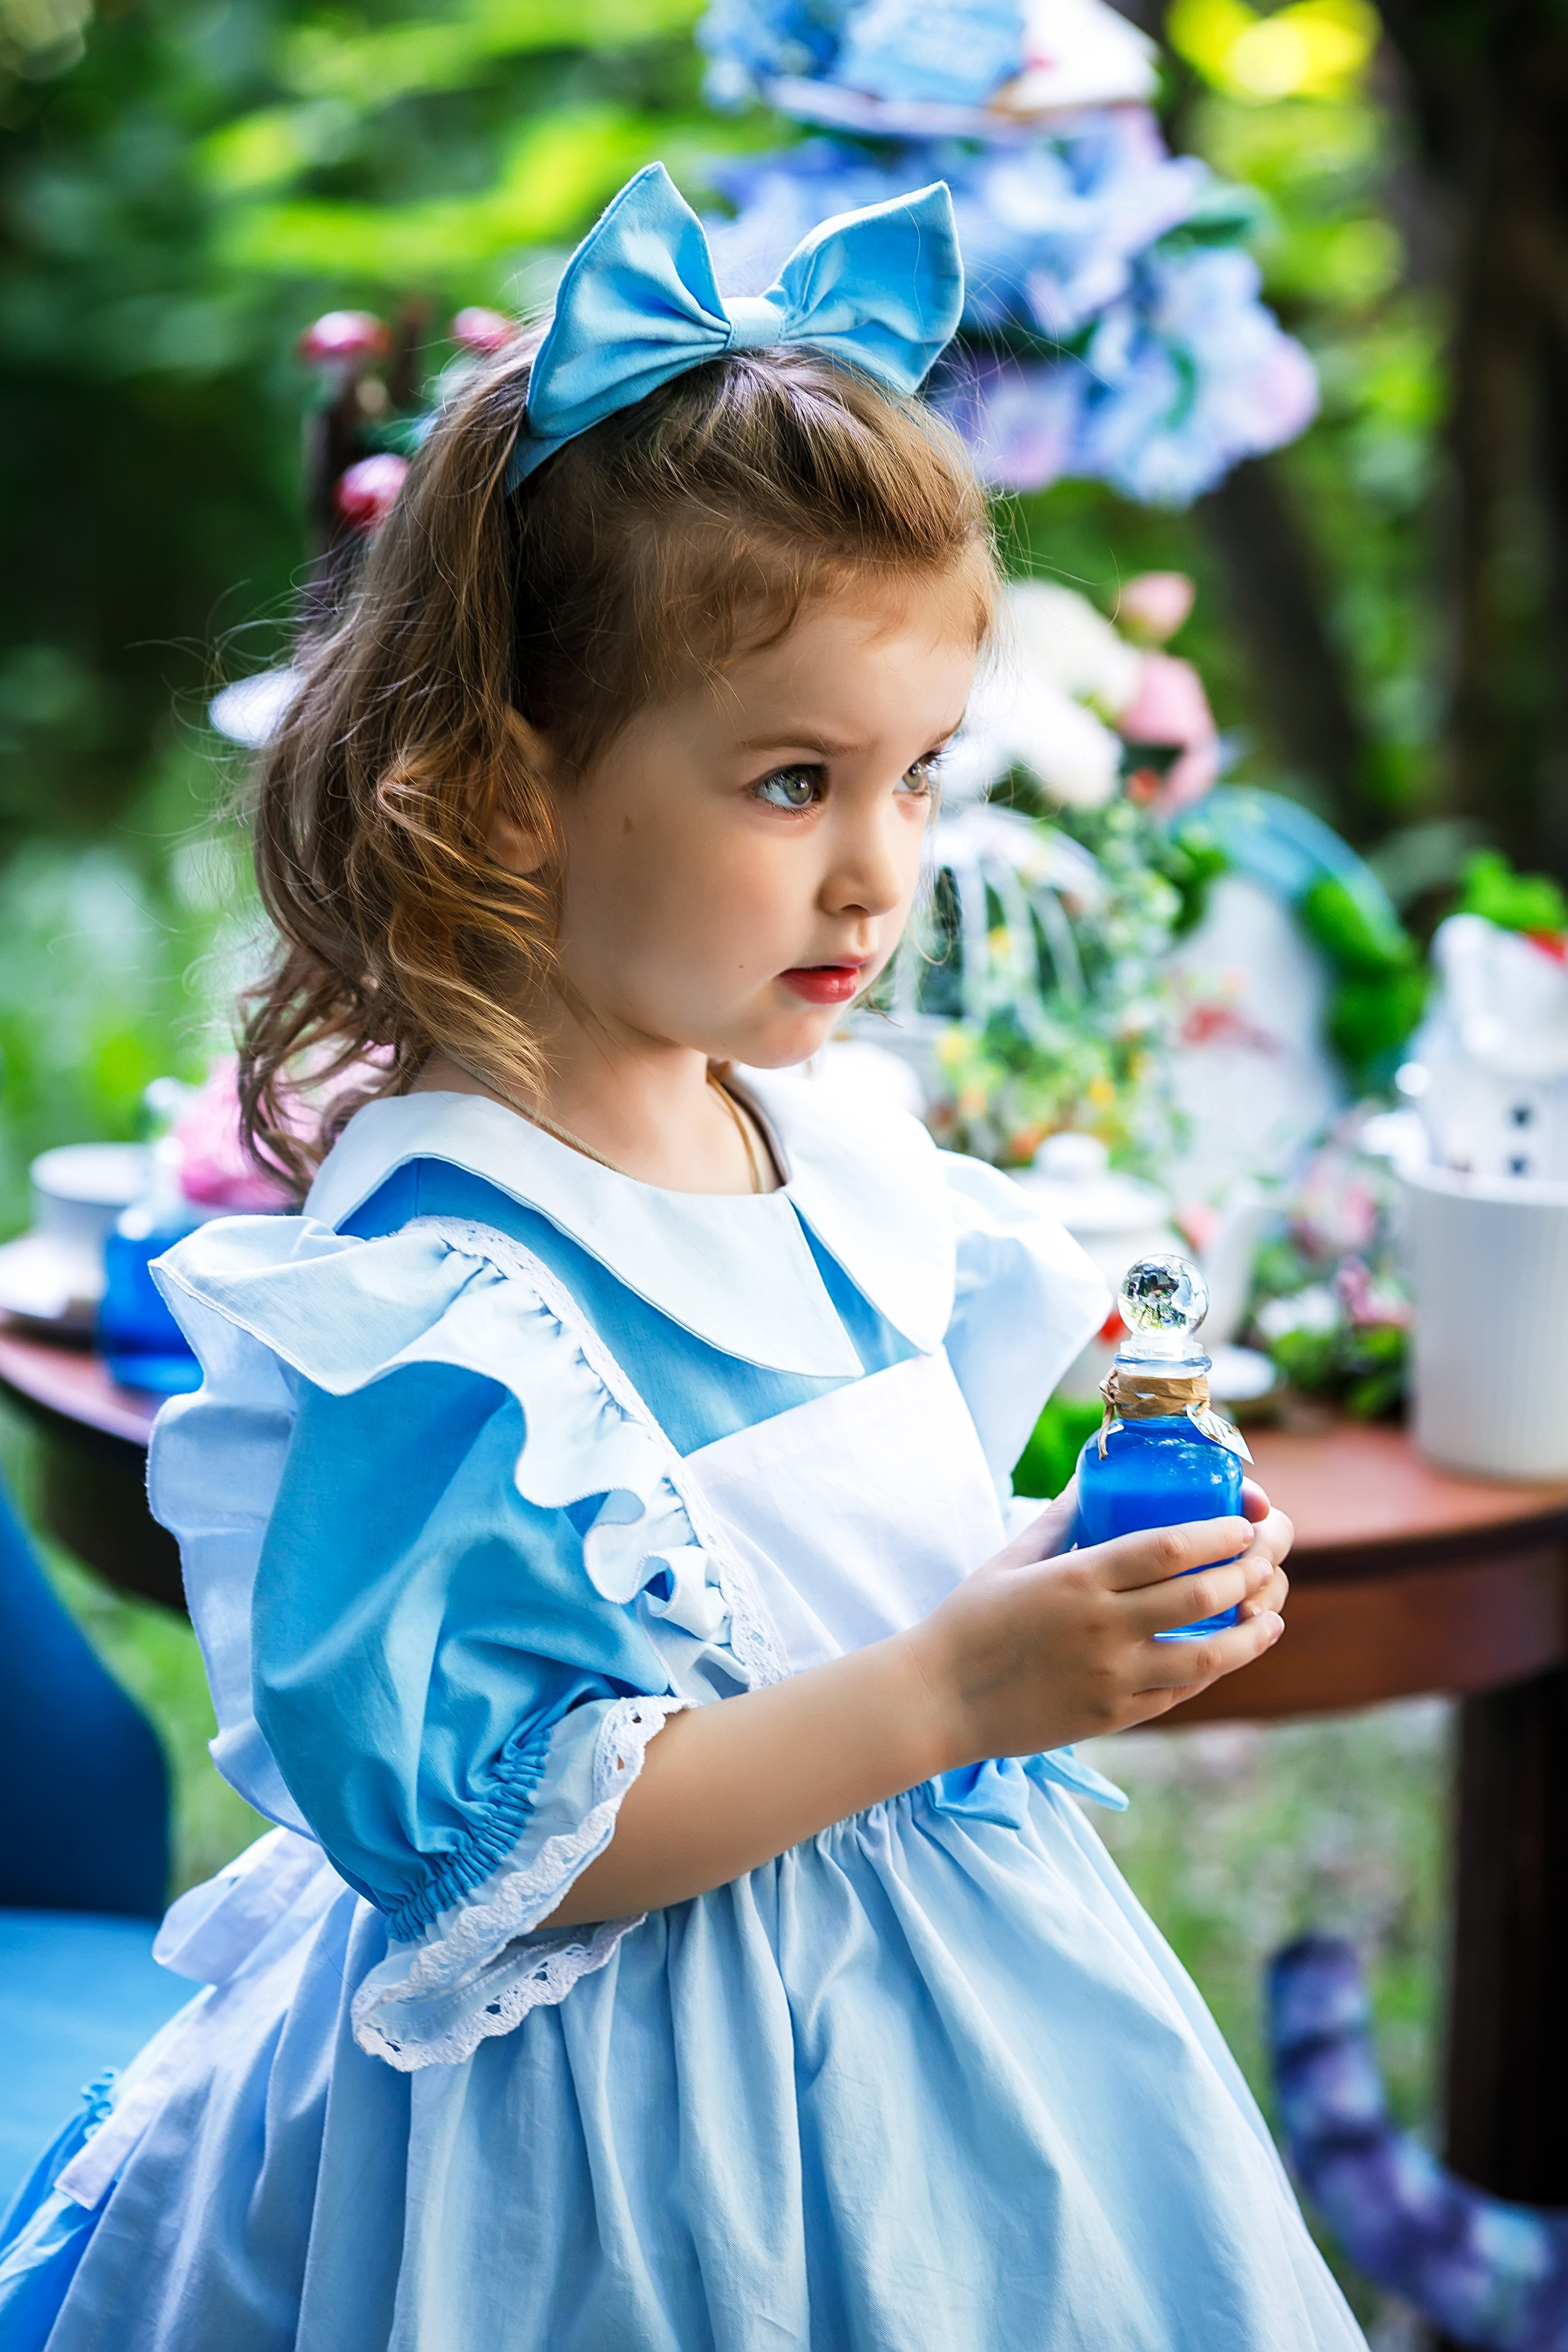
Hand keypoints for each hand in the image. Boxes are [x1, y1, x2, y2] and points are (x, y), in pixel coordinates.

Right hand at [906, 1476, 1290, 1762]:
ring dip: (1252, 1631)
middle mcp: (1102, 1629)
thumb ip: (1062, 1517)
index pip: (1169, 1548)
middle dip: (1251, 1571)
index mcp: (1077, 1579)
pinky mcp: (1113, 1718)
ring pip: (1208, 1657)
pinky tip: (1233, 1649)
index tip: (1245, 1521)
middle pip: (1201, 1597)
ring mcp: (1111, 1679)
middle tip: (1269, 1554)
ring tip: (1272, 1612)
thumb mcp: (1013, 1556)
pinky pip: (1180, 1692)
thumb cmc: (972, 1619)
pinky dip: (1215, 1669)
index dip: (1220, 1533)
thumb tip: (1095, 1478)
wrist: (938, 1699)